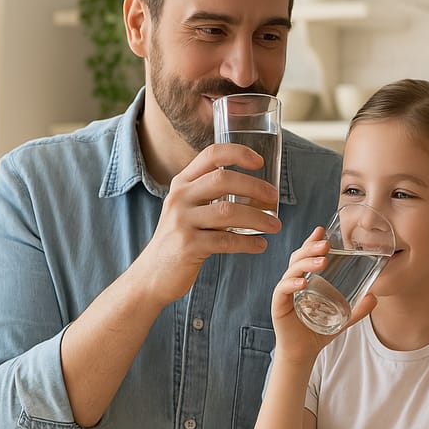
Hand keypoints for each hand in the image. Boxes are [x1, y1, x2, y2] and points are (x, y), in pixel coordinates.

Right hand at [132, 143, 281, 304]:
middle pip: (223, 179)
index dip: (238, 153)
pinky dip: (249, 243)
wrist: (152, 275)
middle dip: (255, 187)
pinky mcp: (188, 246)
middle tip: (275, 197)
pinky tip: (260, 245)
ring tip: (276, 226)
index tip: (260, 162)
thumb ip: (210, 195)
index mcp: (182, 183)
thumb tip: (257, 189)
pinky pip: (226, 240)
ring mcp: (182, 221)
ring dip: (259, 218)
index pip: (211, 155)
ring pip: (229, 211)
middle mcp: (179, 197)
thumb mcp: (187, 209)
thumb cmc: (180, 238)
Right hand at [270, 227, 376, 365]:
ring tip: (322, 261)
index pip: (306, 255)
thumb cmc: (318, 331)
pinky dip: (292, 283)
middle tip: (325, 244)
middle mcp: (293, 282)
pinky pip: (283, 289)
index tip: (321, 230)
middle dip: (311, 247)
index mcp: (305, 279)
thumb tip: (375, 297)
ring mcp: (285, 292)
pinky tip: (303, 281)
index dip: (312, 241)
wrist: (303, 352)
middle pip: (298, 257)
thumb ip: (358, 308)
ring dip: (306, 262)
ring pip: (292, 270)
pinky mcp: (279, 305)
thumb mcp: (342, 317)